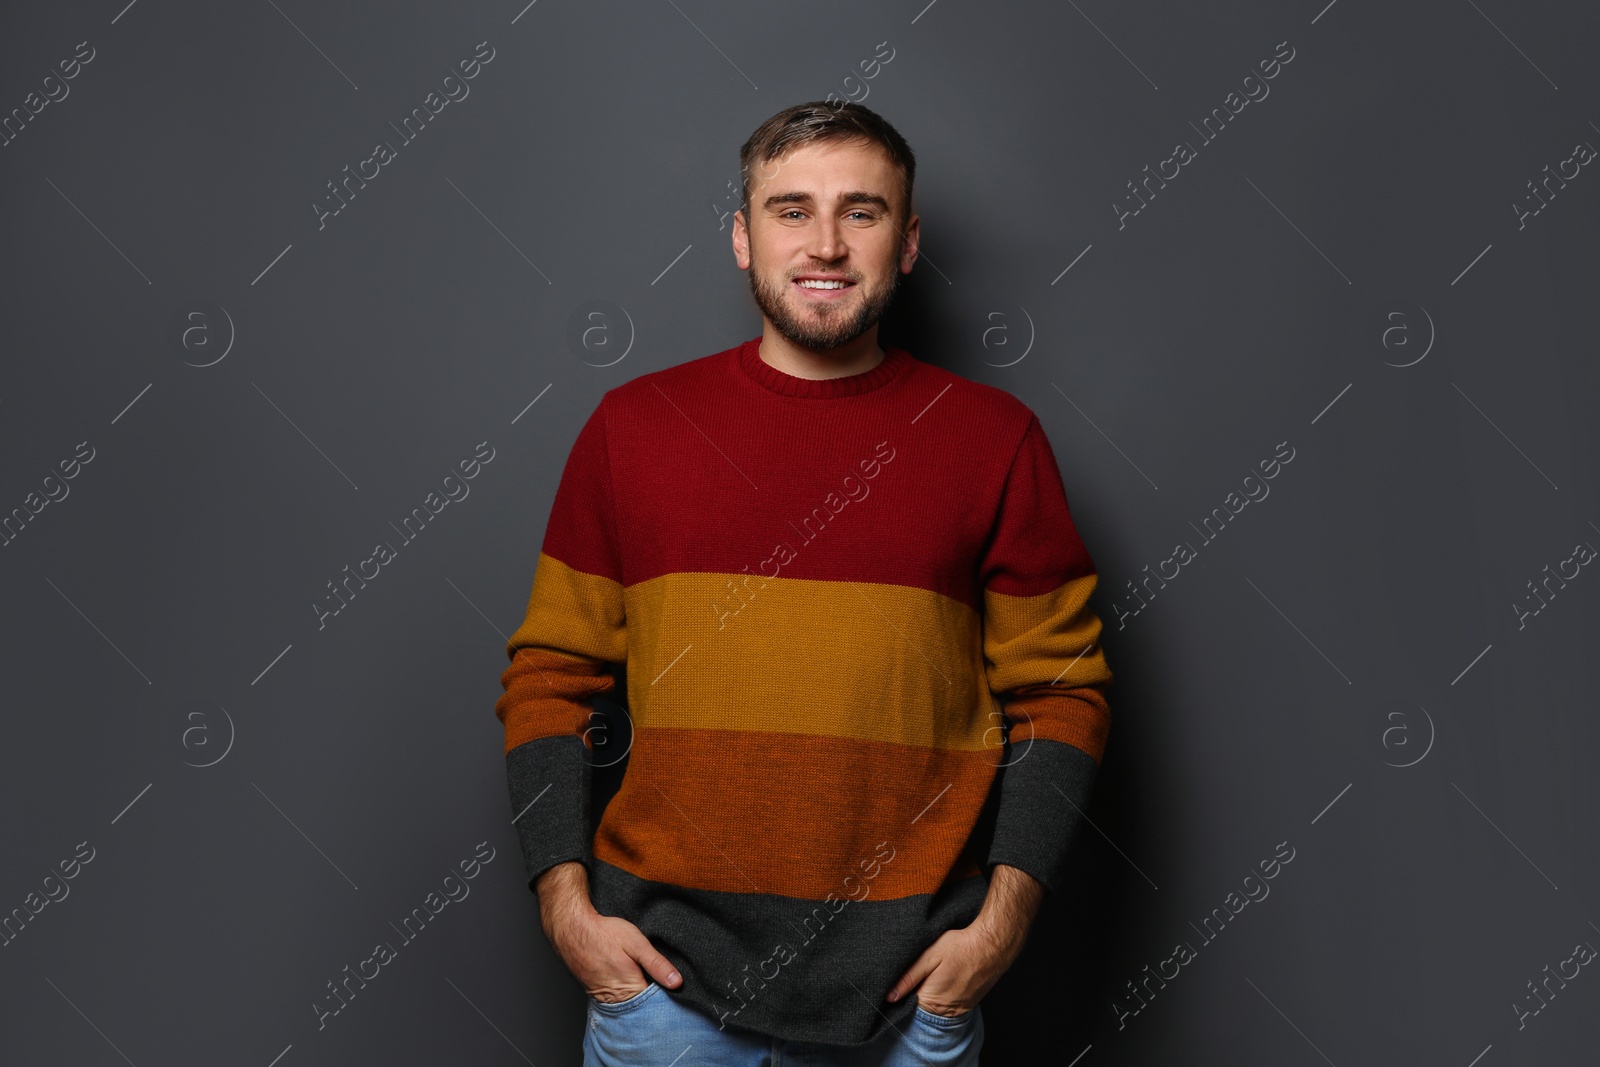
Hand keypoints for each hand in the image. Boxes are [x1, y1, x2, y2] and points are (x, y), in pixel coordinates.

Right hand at [536, 862, 682, 1002]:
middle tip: (663, 982)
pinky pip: (617, 999)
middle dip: (654, 999)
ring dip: (639, 996)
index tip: (676, 989)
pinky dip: (626, 993)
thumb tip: (677, 982)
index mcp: (630, 990)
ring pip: (629, 1005)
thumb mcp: (636, 943)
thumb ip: (656, 964)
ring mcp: (605, 998)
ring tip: (645, 979)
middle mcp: (616, 1000)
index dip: (667, 998)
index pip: (655, 1005)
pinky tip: (630, 979)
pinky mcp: (597, 993)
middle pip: (642, 1008)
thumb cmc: (604, 934)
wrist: (572, 929)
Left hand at [885, 920, 1023, 1015]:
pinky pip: (947, 1007)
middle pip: (919, 1010)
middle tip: (917, 975)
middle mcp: (944, 1012)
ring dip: (928, 996)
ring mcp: (957, 1011)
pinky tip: (942, 980)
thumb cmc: (960, 947)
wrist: (992, 946)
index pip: (906, 1007)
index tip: (895, 983)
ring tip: (931, 977)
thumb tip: (889, 997)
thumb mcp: (929, 957)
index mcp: (931, 1002)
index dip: (899, 996)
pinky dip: (942, 996)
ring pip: (933, 1009)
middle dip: (913, 996)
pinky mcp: (966, 1006)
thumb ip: (909, 978)